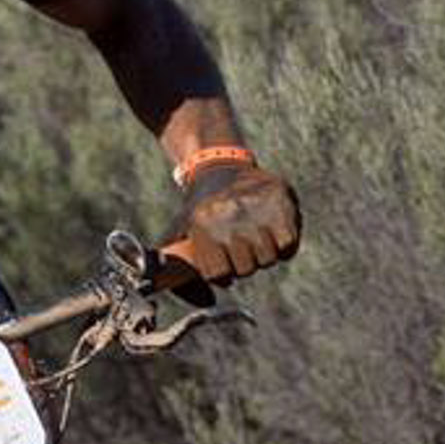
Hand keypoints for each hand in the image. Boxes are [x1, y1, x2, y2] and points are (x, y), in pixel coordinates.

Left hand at [169, 162, 300, 283]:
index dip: (223, 274)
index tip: (225, 263)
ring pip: (268, 259)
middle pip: (245, 269)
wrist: (221, 164)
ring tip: (257, 237)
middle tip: (243, 247)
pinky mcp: (281, 205)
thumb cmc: (202, 202)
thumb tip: (156, 279)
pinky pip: (288, 245)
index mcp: (203, 226)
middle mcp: (228, 219)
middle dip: (245, 264)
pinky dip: (285, 246)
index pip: (218, 275)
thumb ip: (173, 249)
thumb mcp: (182, 222)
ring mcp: (255, 212)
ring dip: (265, 254)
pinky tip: (275, 234)